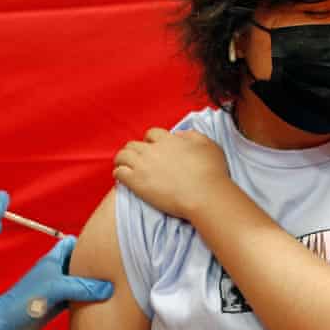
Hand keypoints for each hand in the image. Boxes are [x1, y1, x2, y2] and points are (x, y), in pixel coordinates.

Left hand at [0, 236, 112, 329]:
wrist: (4, 328)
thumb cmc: (23, 303)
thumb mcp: (55, 289)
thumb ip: (82, 286)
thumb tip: (108, 288)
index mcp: (53, 261)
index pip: (72, 243)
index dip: (87, 243)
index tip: (105, 249)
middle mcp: (55, 273)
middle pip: (79, 262)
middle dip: (94, 265)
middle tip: (114, 270)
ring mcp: (56, 290)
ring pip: (79, 282)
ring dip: (92, 285)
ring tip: (112, 287)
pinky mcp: (56, 306)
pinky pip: (76, 299)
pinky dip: (87, 300)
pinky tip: (99, 304)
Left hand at [113, 128, 230, 219]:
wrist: (204, 195)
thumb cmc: (211, 171)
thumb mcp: (208, 145)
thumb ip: (191, 136)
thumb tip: (178, 135)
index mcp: (168, 139)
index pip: (152, 134)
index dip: (151, 141)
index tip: (153, 149)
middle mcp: (152, 150)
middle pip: (133, 144)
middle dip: (134, 150)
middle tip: (136, 159)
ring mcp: (142, 165)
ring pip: (122, 156)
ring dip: (122, 160)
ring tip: (124, 167)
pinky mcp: (136, 182)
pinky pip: (118, 172)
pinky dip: (118, 173)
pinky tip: (121, 178)